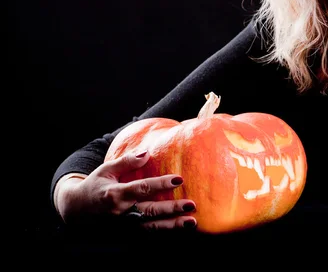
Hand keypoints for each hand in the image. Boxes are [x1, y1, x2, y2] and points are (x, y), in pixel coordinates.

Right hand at [55, 150, 196, 229]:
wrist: (77, 210)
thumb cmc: (95, 186)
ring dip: (173, 225)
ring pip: (152, 226)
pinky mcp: (127, 232)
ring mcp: (124, 225)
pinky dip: (165, 232)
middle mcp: (121, 212)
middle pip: (150, 211)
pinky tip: (181, 229)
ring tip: (192, 222)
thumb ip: (126, 162)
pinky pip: (149, 234)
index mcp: (115, 194)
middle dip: (172, 209)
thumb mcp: (105, 170)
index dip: (160, 184)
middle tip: (191, 204)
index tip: (179, 179)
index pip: (141, 188)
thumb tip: (146, 152)